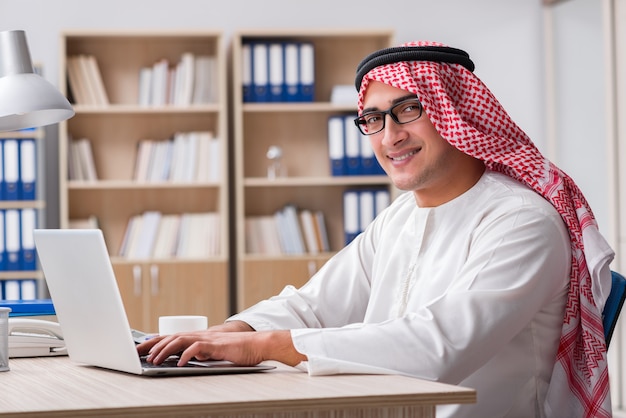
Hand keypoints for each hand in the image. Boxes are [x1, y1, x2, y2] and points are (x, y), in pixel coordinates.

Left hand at [137, 325, 305, 366]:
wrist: (257, 345)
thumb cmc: (238, 350)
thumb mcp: (213, 353)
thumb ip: (200, 353)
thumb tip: (187, 358)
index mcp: (198, 337)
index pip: (171, 337)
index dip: (154, 342)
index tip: (140, 348)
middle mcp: (200, 335)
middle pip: (171, 336)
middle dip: (152, 345)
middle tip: (137, 353)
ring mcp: (208, 339)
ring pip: (180, 340)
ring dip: (165, 350)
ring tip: (154, 360)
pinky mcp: (216, 345)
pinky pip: (198, 348)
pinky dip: (187, 355)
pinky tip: (180, 362)